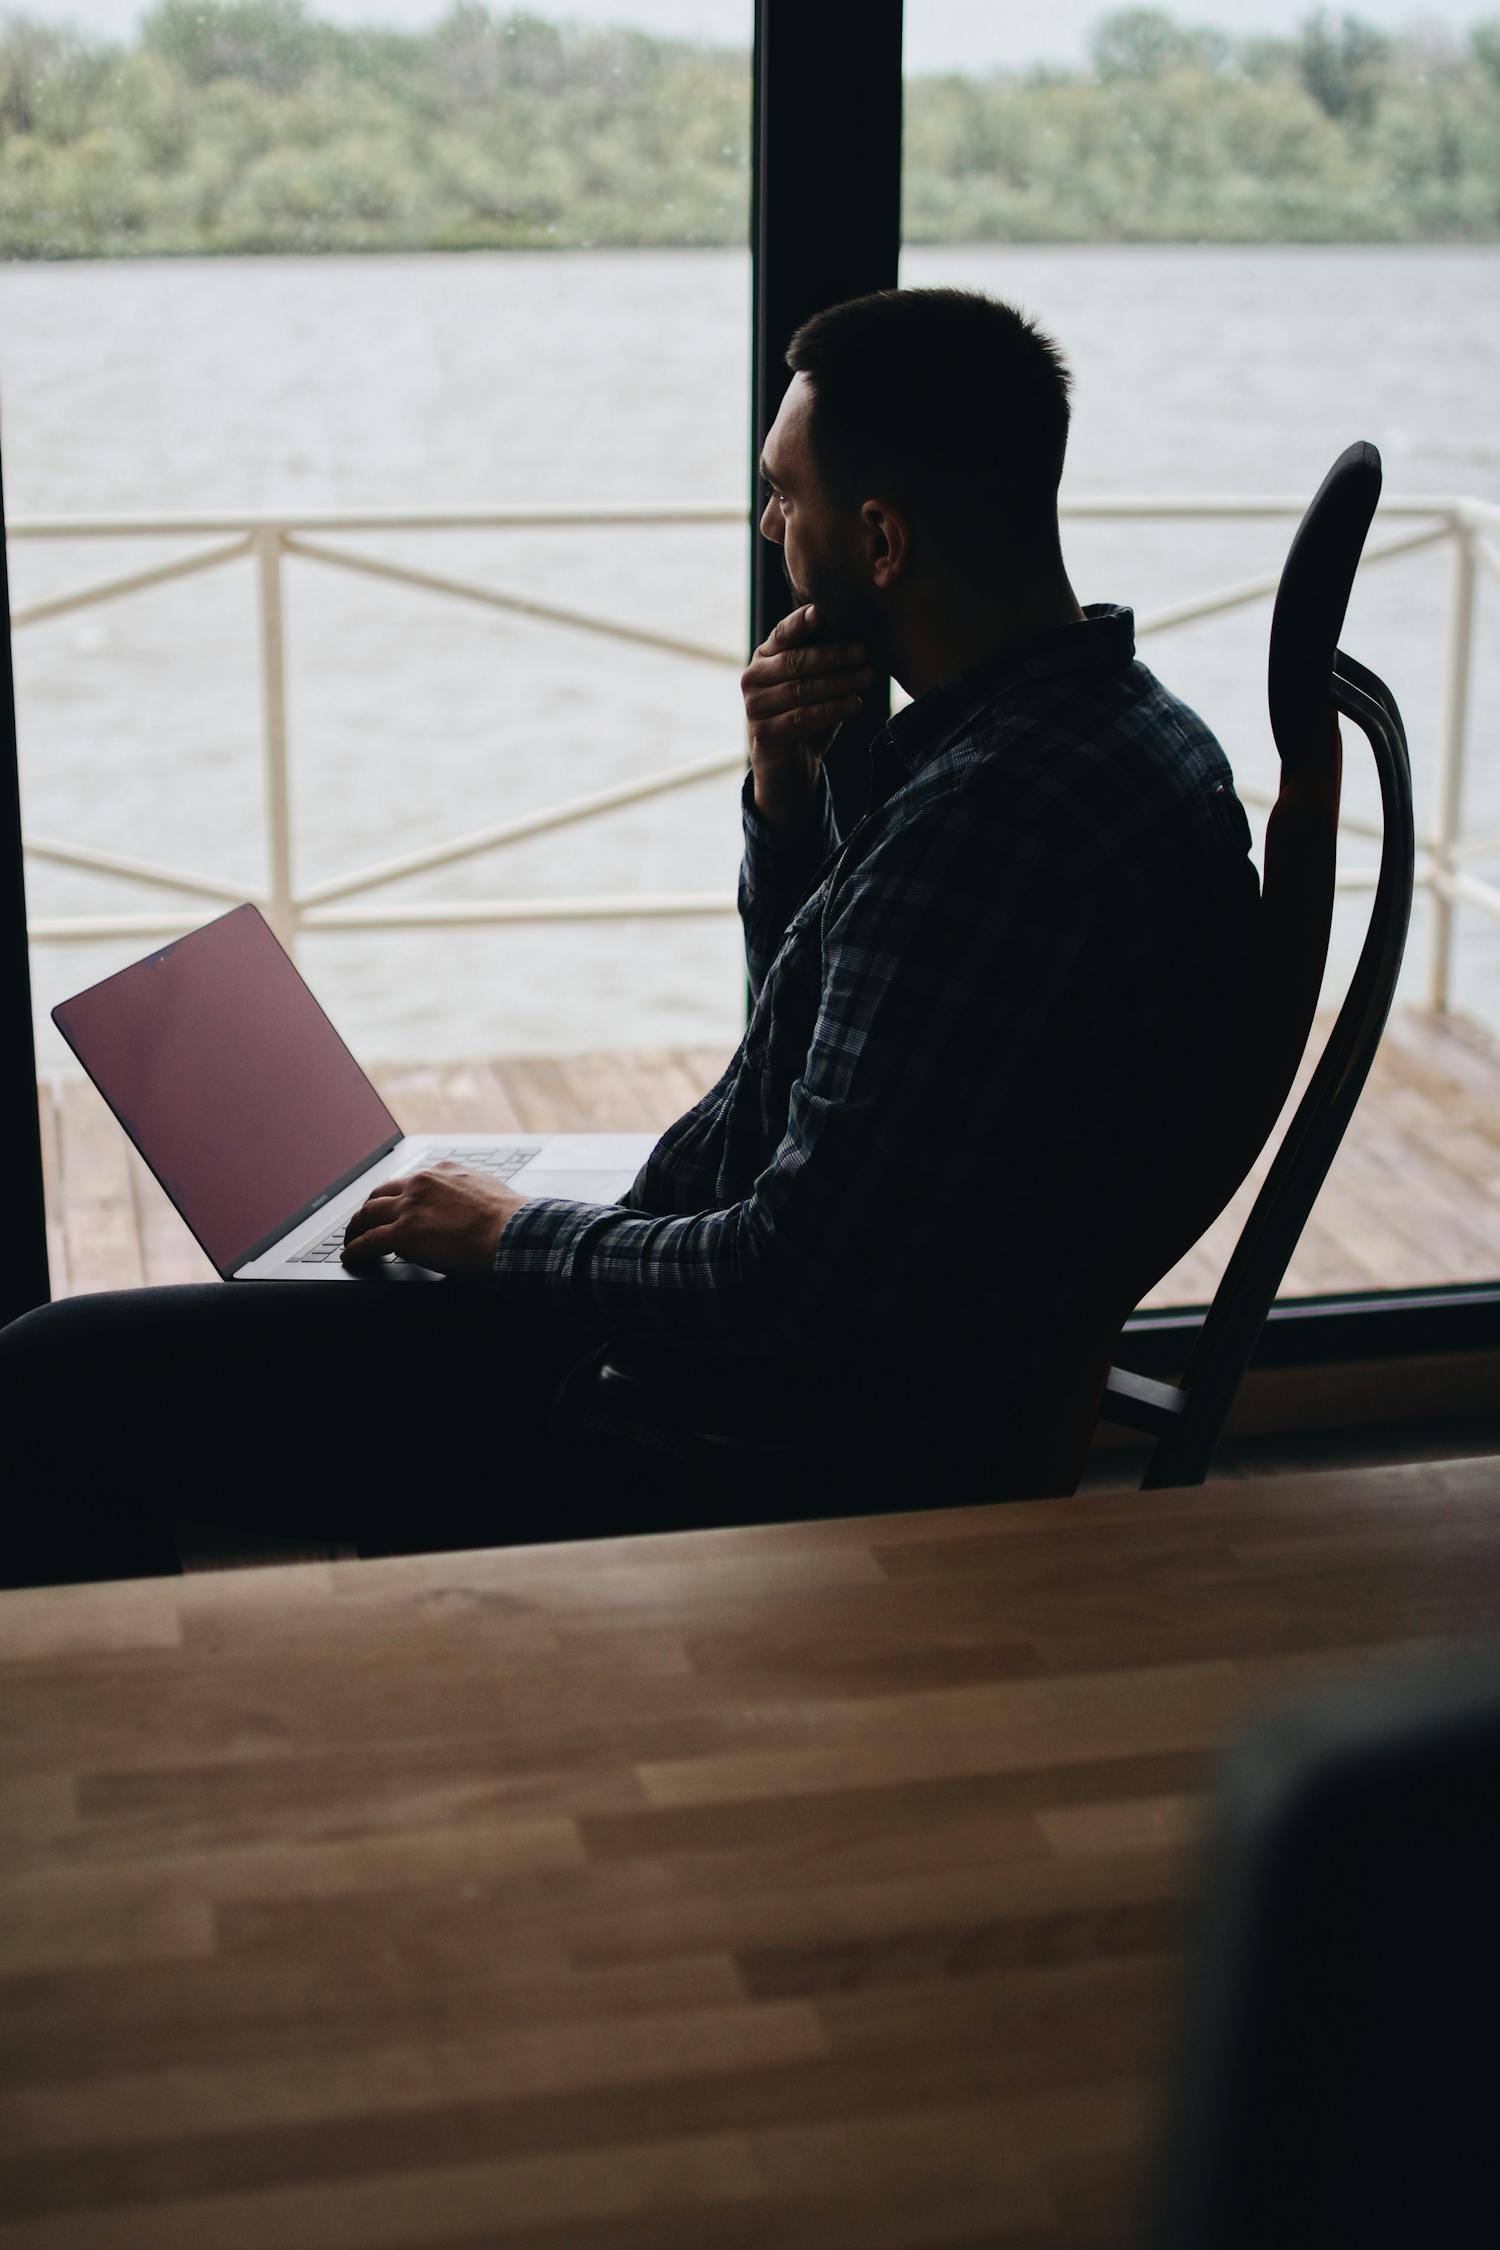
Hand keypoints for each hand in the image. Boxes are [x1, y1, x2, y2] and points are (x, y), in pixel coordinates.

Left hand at [341, 1163, 523, 1277]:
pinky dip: (355, 1249)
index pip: (409, 1182)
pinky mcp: (404, 1232)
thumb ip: (468, 1194)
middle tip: (363, 1222)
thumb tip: (468, 1209)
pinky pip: (369, 1241)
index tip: (393, 1207)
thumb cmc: (511, 1219)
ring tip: (351, 1240)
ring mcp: (410, 1207)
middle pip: (381, 1194)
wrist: (512, 1232)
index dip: (396, 1197)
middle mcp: (422, 1184)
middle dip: (369, 1209)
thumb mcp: (488, 1191)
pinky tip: (351, 1256)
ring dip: (356, 1228)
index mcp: (442, 1172)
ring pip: (368, 1214)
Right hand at [740, 604, 872, 834]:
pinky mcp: (764, 735)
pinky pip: (802, 718)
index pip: (782, 634)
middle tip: (865, 652)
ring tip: (868, 678)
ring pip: (801, 690)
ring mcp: (754, 708)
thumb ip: (826, 662)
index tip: (821, 613)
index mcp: (764, 658)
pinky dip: (832, 710)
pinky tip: (855, 704)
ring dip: (840, 682)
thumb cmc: (806, 717)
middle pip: (795, 662)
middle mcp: (753, 678)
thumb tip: (863, 638)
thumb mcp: (815, 684)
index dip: (800, 623)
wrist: (789, 768)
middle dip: (834, 655)